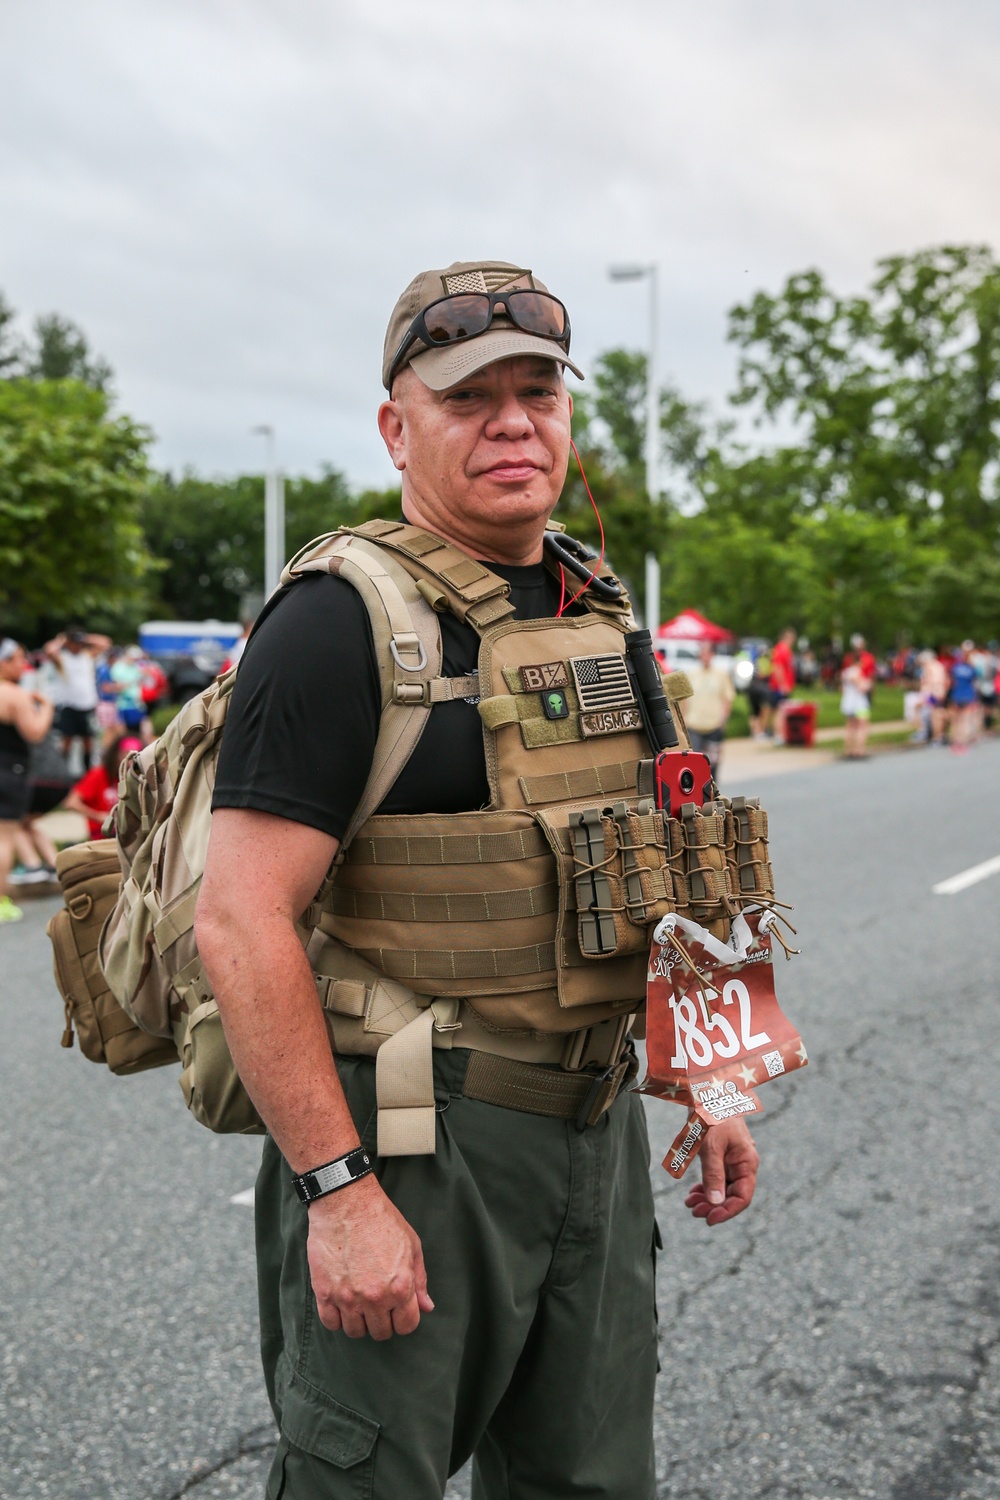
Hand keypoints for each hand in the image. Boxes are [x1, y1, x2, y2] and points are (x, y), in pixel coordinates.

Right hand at [306, 1174, 433, 1339]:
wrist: (346, 1202)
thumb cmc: (382, 1220)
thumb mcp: (411, 1245)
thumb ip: (420, 1280)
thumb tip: (427, 1307)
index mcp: (400, 1287)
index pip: (407, 1326)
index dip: (404, 1319)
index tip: (398, 1309)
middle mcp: (374, 1298)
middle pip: (381, 1332)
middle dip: (383, 1320)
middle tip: (378, 1303)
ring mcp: (348, 1298)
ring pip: (355, 1332)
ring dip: (360, 1321)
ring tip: (359, 1302)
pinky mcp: (325, 1293)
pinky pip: (331, 1324)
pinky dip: (337, 1318)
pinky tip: (342, 1302)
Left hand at [684, 1117, 758, 1225]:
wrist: (708, 1090)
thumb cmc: (712, 1115)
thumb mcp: (711, 1146)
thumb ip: (713, 1174)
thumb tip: (716, 1203)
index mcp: (747, 1162)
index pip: (743, 1197)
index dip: (727, 1212)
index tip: (709, 1219)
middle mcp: (743, 1164)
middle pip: (732, 1195)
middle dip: (714, 1206)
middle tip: (694, 1212)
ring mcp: (733, 1160)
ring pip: (723, 1188)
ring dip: (708, 1198)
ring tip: (690, 1204)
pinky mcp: (722, 1155)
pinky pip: (717, 1177)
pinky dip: (706, 1186)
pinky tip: (693, 1192)